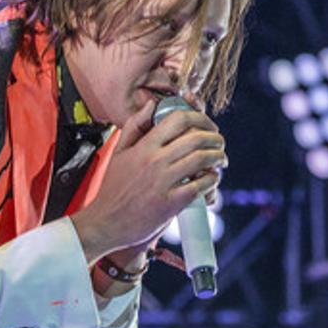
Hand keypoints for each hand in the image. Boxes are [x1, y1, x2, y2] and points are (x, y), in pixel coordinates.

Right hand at [71, 99, 226, 263]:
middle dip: (215, 137)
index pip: (178, 119)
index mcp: (144, 146)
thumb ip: (134, 126)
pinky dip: (212, 180)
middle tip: (220, 142)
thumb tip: (151, 105)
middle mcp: (154, 161)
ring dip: (218, 157)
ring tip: (221, 159)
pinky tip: (212, 179)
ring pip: (201, 159)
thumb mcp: (118, 153)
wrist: (105, 222)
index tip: (207, 125)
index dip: (199, 117)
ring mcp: (163, 183)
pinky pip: (199, 186)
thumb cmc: (113, 189)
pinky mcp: (170, 204)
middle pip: (196, 138)